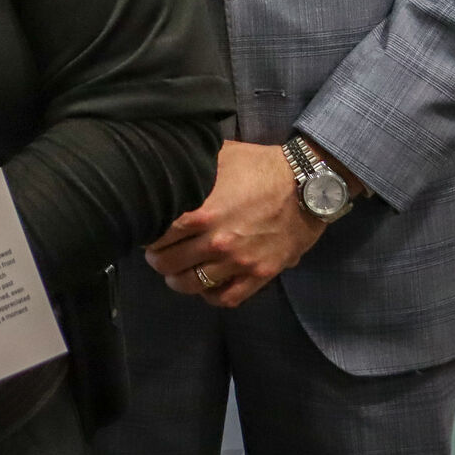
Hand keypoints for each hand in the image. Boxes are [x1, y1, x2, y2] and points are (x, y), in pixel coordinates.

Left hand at [146, 141, 324, 307]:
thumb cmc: (259, 166)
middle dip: (158, 259)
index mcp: (201, 213)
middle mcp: (216, 242)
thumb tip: (164, 164)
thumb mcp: (218, 157)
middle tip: (157, 253)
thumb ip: (189, 167)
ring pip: (193, 285)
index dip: (148, 234)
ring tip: (175, 273)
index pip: (158, 235)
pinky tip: (206, 286)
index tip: (148, 231)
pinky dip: (211, 296)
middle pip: (170, 264)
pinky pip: (228, 298)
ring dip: (179, 280)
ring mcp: (239, 262)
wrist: (307, 185)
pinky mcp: (260, 275)